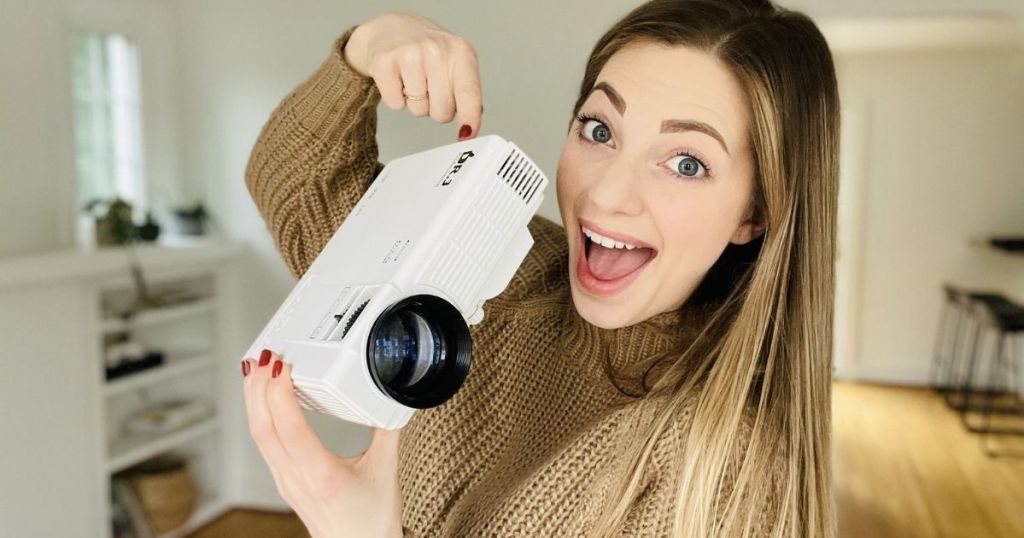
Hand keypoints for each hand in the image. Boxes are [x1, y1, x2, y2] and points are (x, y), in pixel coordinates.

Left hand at [242, 349, 402, 537]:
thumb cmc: (372, 522)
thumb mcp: (387, 470)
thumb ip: (387, 429)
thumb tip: (391, 396)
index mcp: (321, 476)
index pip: (289, 428)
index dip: (279, 393)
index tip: (281, 365)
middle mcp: (297, 479)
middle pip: (262, 428)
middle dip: (257, 388)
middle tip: (263, 356)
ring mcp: (286, 482)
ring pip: (258, 436)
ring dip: (254, 400)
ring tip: (255, 370)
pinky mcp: (285, 481)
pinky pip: (264, 444)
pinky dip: (260, 416)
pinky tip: (264, 401)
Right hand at [344, 11, 482, 139]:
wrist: (390, 30)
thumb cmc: (426, 51)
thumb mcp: (455, 62)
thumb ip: (466, 91)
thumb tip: (470, 126)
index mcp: (460, 51)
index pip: (469, 93)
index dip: (469, 118)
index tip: (467, 134)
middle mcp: (436, 49)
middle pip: (443, 111)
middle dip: (436, 109)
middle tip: (430, 89)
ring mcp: (409, 54)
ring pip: (418, 110)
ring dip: (415, 103)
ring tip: (412, 80)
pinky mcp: (384, 62)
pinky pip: (396, 105)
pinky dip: (395, 98)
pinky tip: (397, 79)